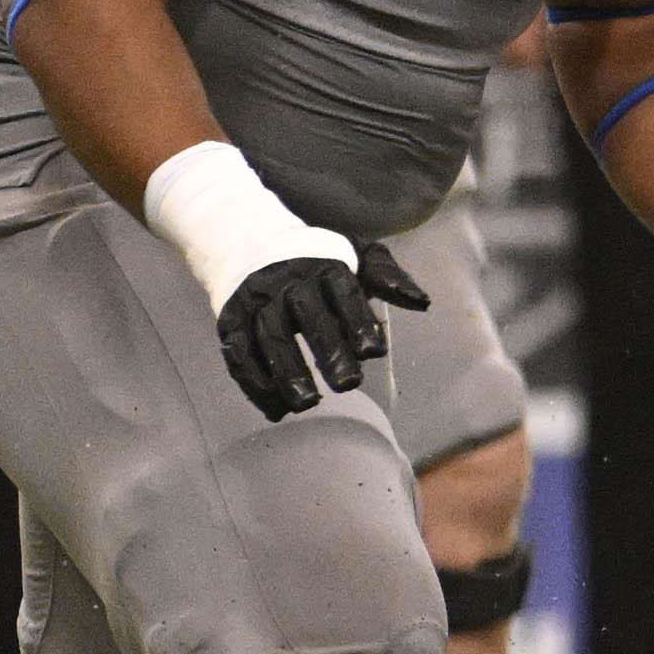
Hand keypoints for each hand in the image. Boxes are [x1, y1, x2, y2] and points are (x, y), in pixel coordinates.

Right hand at [214, 239, 429, 421]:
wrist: (249, 245)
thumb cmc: (318, 262)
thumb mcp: (357, 256)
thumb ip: (388, 278)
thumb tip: (422, 302)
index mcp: (325, 267)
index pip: (343, 293)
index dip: (358, 320)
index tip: (374, 352)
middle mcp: (288, 283)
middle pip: (307, 317)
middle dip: (327, 350)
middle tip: (348, 384)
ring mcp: (256, 302)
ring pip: (269, 338)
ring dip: (287, 373)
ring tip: (307, 404)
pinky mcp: (230, 322)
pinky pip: (239, 355)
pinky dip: (255, 384)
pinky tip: (276, 408)